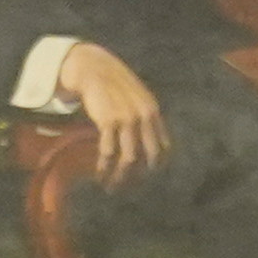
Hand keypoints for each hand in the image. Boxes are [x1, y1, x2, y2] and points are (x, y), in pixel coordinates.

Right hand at [56, 41, 170, 187]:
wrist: (94, 69)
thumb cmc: (114, 85)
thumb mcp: (137, 97)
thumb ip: (145, 116)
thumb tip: (147, 142)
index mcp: (153, 111)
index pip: (163, 146)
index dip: (157, 165)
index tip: (147, 177)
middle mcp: (144, 116)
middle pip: (148, 156)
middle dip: (140, 176)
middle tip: (129, 188)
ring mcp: (127, 119)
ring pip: (128, 158)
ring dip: (119, 177)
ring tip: (110, 187)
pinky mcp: (108, 121)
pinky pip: (108, 152)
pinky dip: (103, 166)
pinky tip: (99, 174)